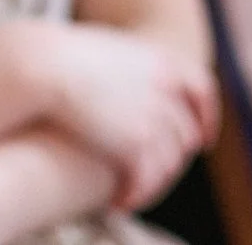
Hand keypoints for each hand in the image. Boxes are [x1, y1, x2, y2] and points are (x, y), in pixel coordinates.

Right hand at [13, 21, 216, 210]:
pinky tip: (119, 201)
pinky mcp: (136, 144)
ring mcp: (153, 118)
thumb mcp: (106, 50)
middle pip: (185, 133)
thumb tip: (127, 81)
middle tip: (154, 172)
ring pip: (169, 163)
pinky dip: (136, 194)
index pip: (202, 90)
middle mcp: (165, 89)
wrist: (43, 64)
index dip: (208, 117)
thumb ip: (129, 65)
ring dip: (153, 182)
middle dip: (175, 156)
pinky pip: (146, 179)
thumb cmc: (61, 54)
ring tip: (132, 192)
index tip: (204, 139)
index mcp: (162, 60)